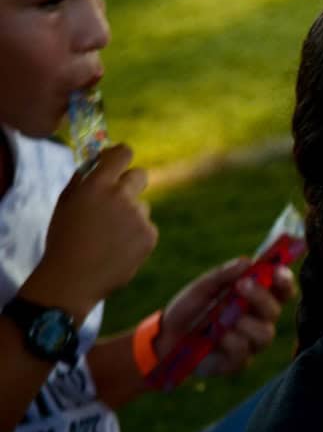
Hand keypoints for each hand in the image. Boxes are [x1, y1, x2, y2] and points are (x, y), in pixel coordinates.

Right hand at [25, 144, 156, 317]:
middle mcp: (121, 196)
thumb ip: (83, 180)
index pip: (123, 153)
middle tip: (118, 199)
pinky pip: (146, 226)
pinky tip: (119, 247)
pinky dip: (136, 234)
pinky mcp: (149, 235)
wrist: (72, 278)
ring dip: (131, 214)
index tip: (118, 160)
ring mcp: (138, 216)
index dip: (121, 155)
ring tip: (110, 235)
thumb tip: (97, 163)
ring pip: (142, 206)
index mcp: (97, 184)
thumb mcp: (66, 203)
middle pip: (140, 175)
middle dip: (130, 183)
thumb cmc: (64, 238)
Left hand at [153, 258, 295, 377]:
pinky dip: (228, 340)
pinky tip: (214, 337)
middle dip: (261, 297)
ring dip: (243, 322)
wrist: (166, 338)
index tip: (277, 271)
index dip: (285, 281)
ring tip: (220, 319)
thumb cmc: (189, 310)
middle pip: (275, 311)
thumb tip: (247, 262)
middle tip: (242, 285)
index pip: (282, 291)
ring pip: (265, 334)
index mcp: (256, 300)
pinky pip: (243, 351)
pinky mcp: (238, 362)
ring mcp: (251, 343)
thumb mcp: (202, 287)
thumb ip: (223, 275)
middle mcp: (259, 322)